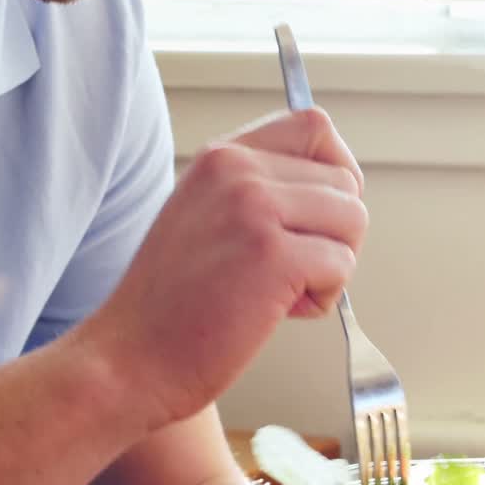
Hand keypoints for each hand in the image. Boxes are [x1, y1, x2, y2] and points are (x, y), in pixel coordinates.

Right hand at [81, 107, 366, 426]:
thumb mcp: (205, 215)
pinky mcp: (272, 255)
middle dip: (333, 233)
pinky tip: (275, 312)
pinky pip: (342, 265)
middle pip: (345, 182)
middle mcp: (237, 169)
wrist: (132, 358)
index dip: (335, 171)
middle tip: (286, 271)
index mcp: (222, 157)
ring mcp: (254, 207)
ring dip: (331, 266)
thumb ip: (257, 190)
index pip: (315, 126)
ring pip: (353, 221)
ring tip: (277, 292)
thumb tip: (337, 186)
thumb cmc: (173, 303)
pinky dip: (322, 299)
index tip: (316, 216)